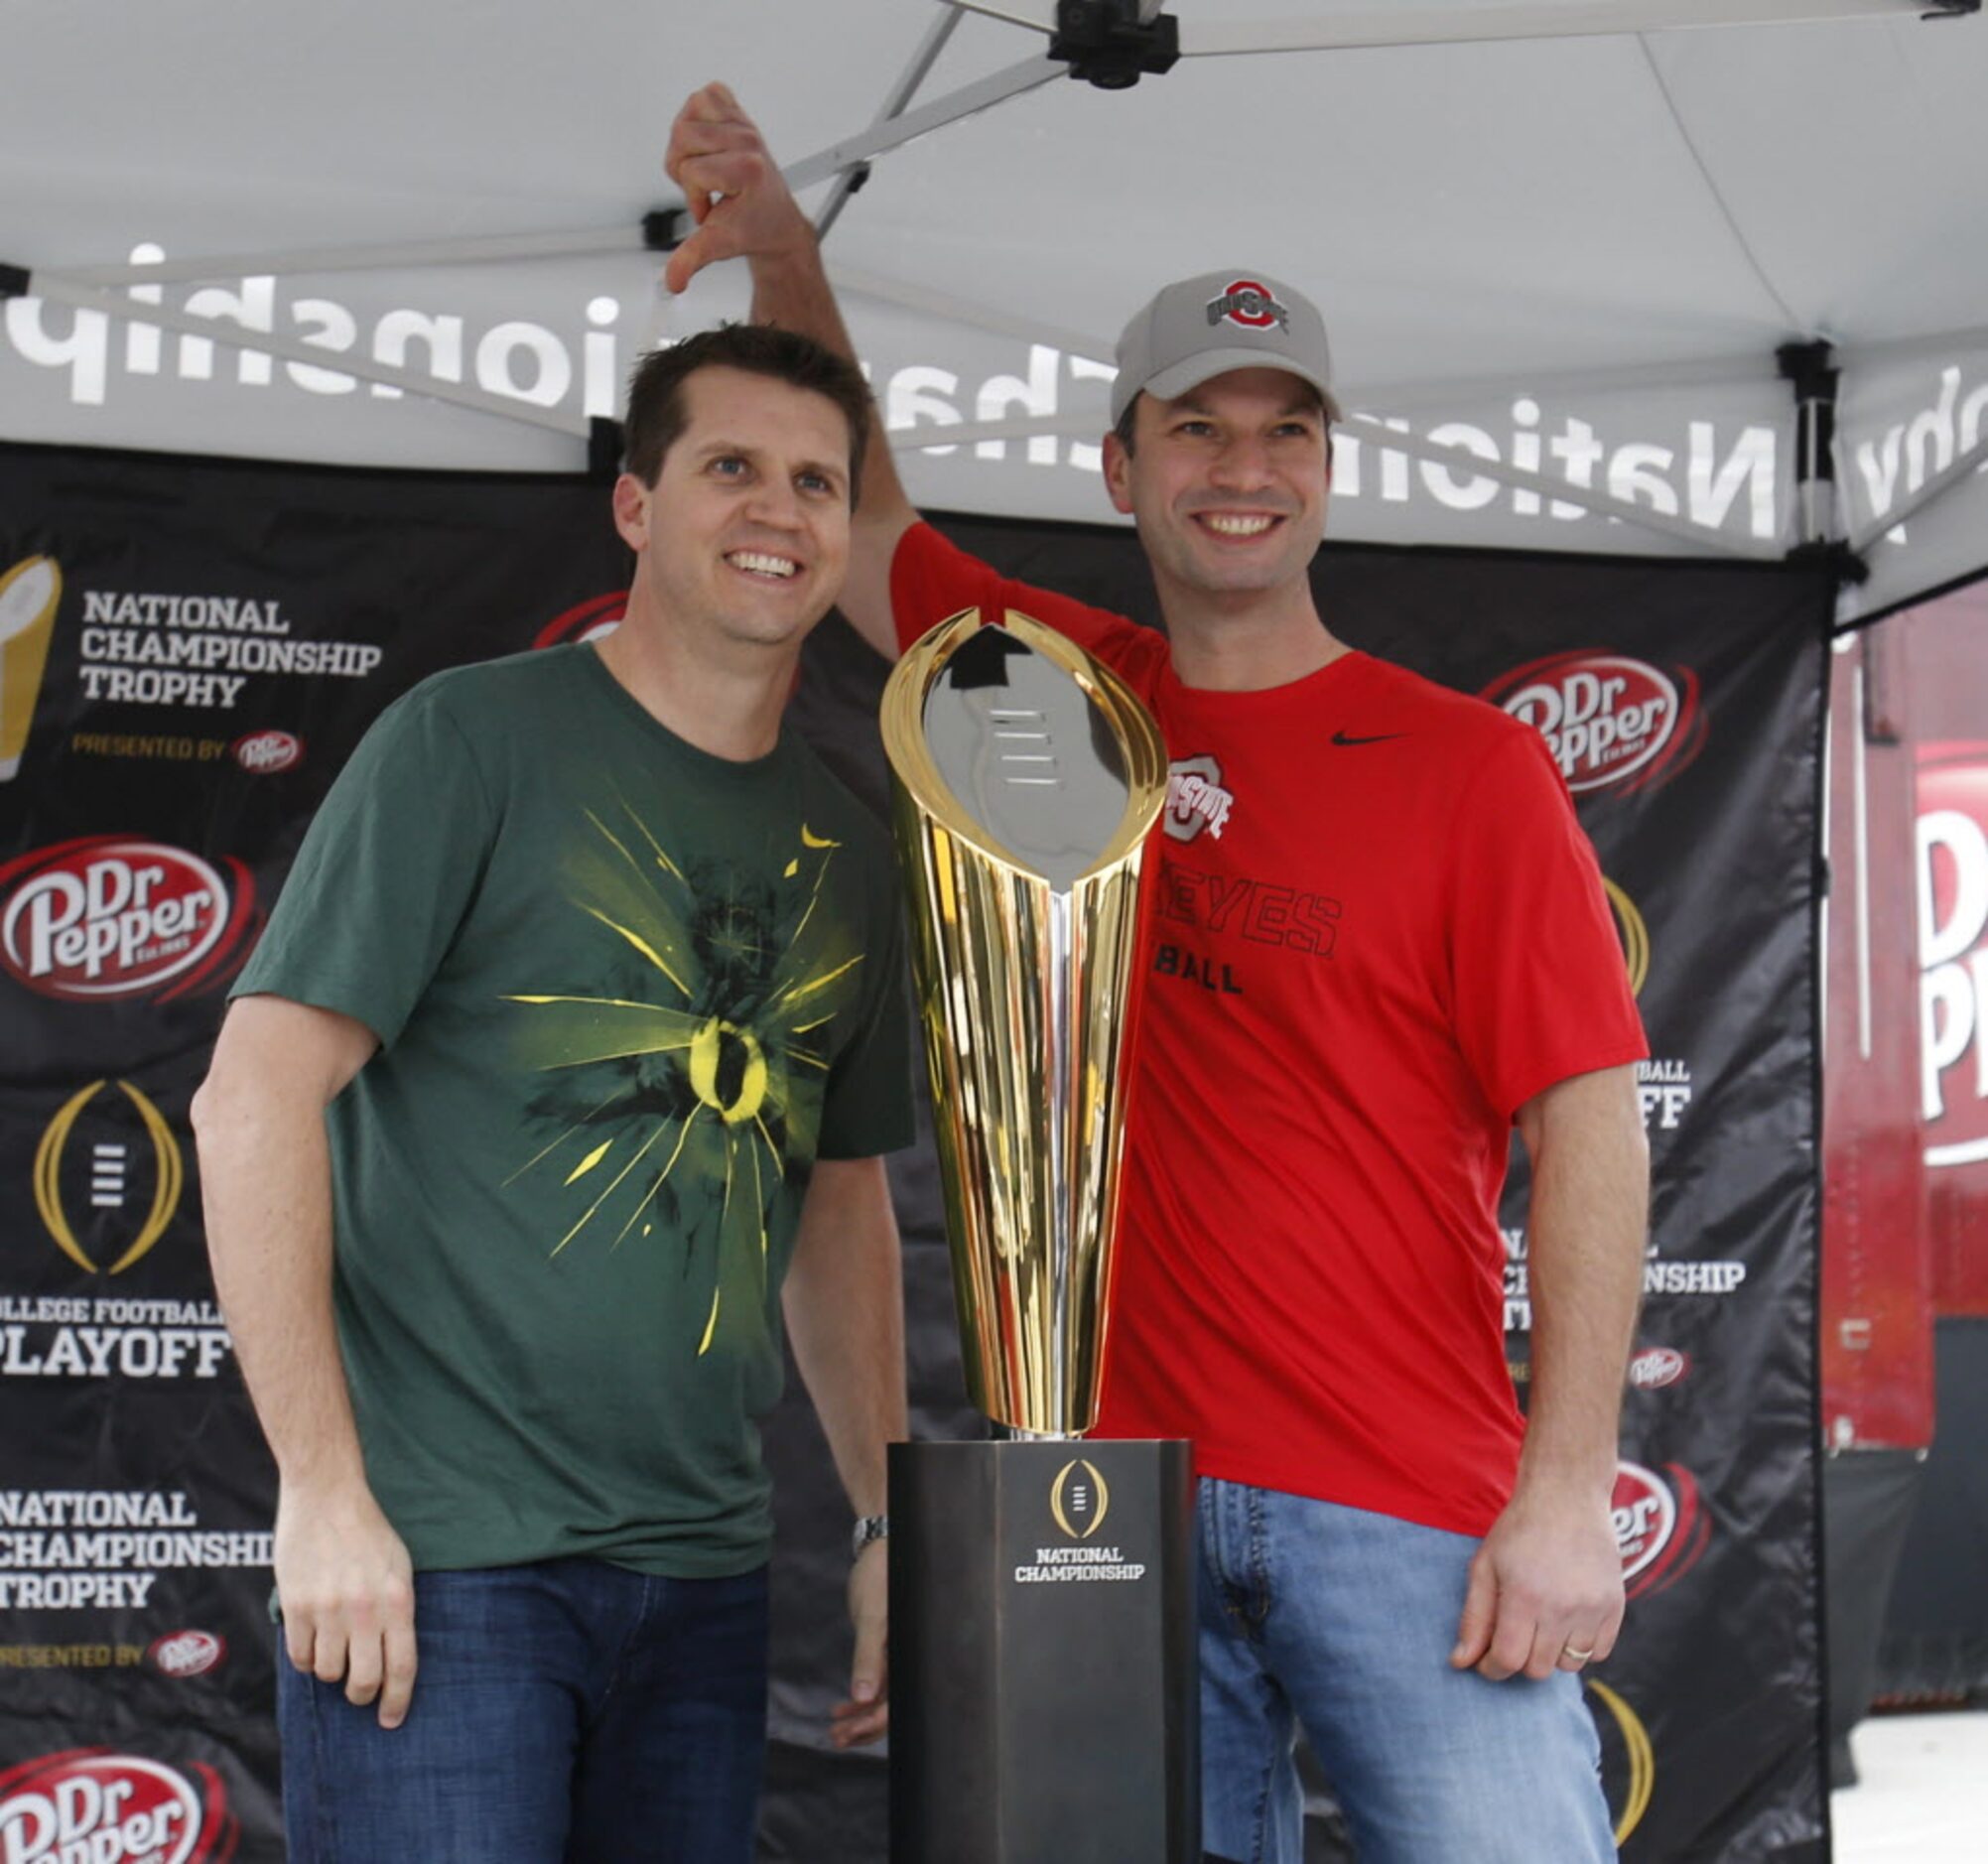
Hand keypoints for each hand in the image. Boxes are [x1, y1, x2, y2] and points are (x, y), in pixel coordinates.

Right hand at [274, 1479, 417, 1727]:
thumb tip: (390, 1658)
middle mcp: (365, 1609)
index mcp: (398, 1599)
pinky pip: (299, 1656)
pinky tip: (312, 1642)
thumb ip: (396, 1610)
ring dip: (331, 1670)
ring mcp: (328, 1609)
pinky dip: (305, 1659)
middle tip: (358, 1690)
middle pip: (363, 1680)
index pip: (403, 1666)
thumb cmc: (368, 1531)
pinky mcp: (297, 1606)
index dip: (397, 1700)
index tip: (391, 1720)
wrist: (327, 1495)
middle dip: (361, 1694)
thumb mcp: (398, 1566)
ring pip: (327, 1671)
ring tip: (334, 1648)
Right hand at [663, 82, 814, 294]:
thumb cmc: (751, 228)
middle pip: (682, 135)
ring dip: (688, 146)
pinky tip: (708, 144)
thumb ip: (691, 259)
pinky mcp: (738, 111)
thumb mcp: (718, 245)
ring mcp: (744, 124)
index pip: (691, 168)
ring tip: (706, 168)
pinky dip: (698, 117)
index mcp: (747, 168)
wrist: (775, 219)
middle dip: (685, 168)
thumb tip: (672, 283)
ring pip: (687, 117)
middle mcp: (747, 140)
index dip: (693, 194)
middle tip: (705, 188)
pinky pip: (704, 97)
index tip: (711, 210)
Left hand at [829, 1537, 888, 1747]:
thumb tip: (863, 1698)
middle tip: (836, 1738)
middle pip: (890, 1708)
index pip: (896, 1703)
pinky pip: (876, 1686)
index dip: (874, 1722)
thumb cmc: (879, 1578)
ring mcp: (897, 1657)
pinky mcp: (886, 1651)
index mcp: (909, 1655)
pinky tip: (840, 1708)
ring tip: (834, 1732)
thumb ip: (868, 1657)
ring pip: (881, 1700)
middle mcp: (907, 1660)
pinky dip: (858, 1700)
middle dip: (864, 1728)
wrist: (880, 1550)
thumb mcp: (872, 1618)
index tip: (849, 1731)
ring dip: (859, 1719)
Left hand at [1449, 1478, 1622, 1681]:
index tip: (1486, 1660)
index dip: (1492, 1667)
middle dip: (1519, 1660)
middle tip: (1513, 1635)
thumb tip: (1461, 1662)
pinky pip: (1599, 1653)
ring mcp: (1592, 1609)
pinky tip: (1567, 1621)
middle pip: (1538, 1669)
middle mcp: (1561, 1608)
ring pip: (1569, 1665)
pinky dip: (1581, 1647)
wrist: (1567, 1497)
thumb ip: (1474, 1617)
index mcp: (1524, 1596)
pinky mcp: (1615, 1607)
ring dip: (1550, 1653)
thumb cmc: (1518, 1530)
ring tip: (1541, 1623)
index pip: (1507, 1660)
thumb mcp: (1485, 1566)